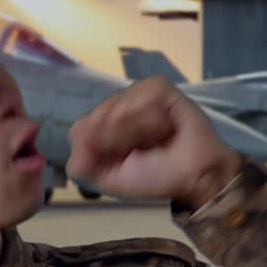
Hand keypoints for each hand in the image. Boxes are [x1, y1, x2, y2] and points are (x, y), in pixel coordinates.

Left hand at [67, 77, 245, 209]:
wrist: (193, 175)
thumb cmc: (156, 177)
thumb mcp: (112, 178)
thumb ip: (85, 165)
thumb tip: (72, 152)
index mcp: (103, 128)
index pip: (81, 127)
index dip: (95, 144)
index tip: (115, 158)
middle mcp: (118, 108)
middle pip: (98, 116)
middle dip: (118, 139)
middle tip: (141, 151)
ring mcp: (138, 95)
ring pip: (120, 105)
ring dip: (138, 130)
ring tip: (157, 140)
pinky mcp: (160, 88)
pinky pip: (143, 97)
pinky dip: (153, 119)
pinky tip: (166, 128)